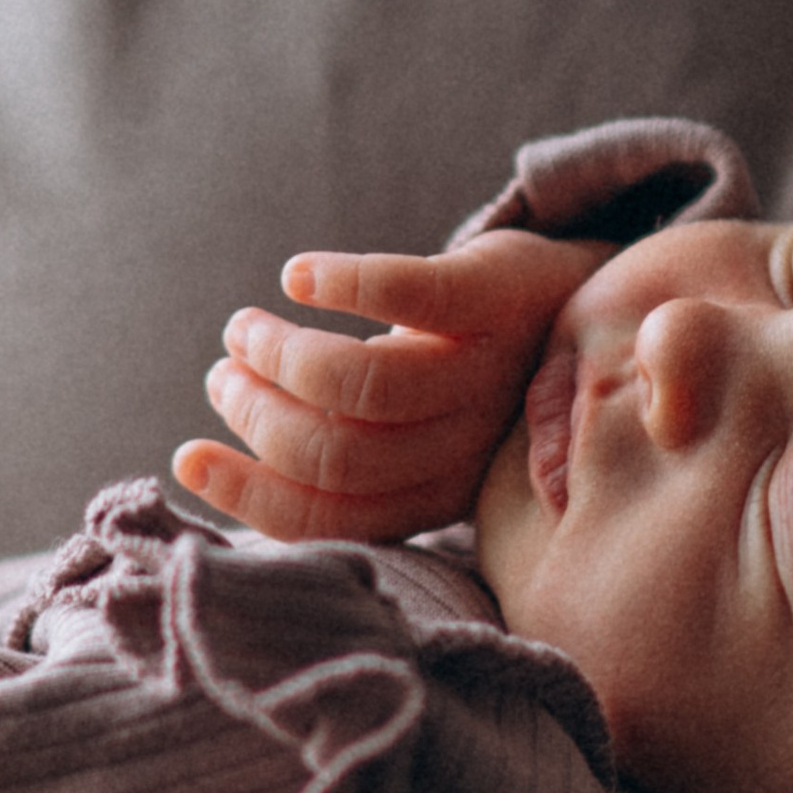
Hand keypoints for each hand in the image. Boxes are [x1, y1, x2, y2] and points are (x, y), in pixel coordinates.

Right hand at [174, 229, 602, 540]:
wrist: (603, 299)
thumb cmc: (494, 374)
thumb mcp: (437, 434)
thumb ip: (365, 455)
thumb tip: (250, 463)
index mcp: (442, 492)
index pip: (336, 517)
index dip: (251, 496)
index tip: (189, 456)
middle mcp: (466, 444)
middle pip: (340, 453)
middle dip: (258, 419)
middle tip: (224, 376)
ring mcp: (486, 367)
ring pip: (365, 384)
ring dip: (284, 355)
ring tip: (244, 328)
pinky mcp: (496, 291)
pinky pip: (410, 293)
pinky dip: (342, 283)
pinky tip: (295, 275)